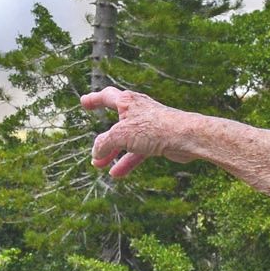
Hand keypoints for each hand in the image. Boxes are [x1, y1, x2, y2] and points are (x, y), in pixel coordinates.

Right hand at [82, 87, 197, 178]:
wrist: (185, 137)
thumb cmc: (153, 128)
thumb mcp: (120, 135)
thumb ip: (103, 143)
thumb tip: (95, 152)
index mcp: (127, 102)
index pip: (106, 97)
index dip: (94, 100)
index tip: (84, 102)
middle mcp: (138, 111)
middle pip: (115, 125)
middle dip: (103, 140)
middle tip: (94, 150)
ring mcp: (148, 126)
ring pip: (126, 140)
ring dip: (113, 153)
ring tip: (99, 166)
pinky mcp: (157, 140)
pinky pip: (137, 151)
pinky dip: (127, 161)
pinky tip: (117, 174)